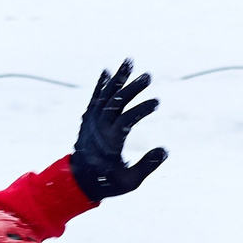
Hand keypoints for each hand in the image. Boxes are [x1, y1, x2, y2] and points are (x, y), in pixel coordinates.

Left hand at [70, 61, 167, 200]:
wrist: (77, 180)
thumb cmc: (107, 182)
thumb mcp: (130, 181)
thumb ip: (147, 165)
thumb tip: (164, 150)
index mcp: (110, 141)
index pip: (126, 120)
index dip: (141, 109)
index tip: (157, 103)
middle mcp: (99, 127)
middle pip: (115, 102)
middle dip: (132, 88)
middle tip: (148, 76)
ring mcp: (92, 121)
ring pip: (105, 95)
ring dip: (118, 78)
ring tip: (129, 61)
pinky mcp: (88, 118)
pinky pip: (95, 97)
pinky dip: (101, 84)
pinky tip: (109, 72)